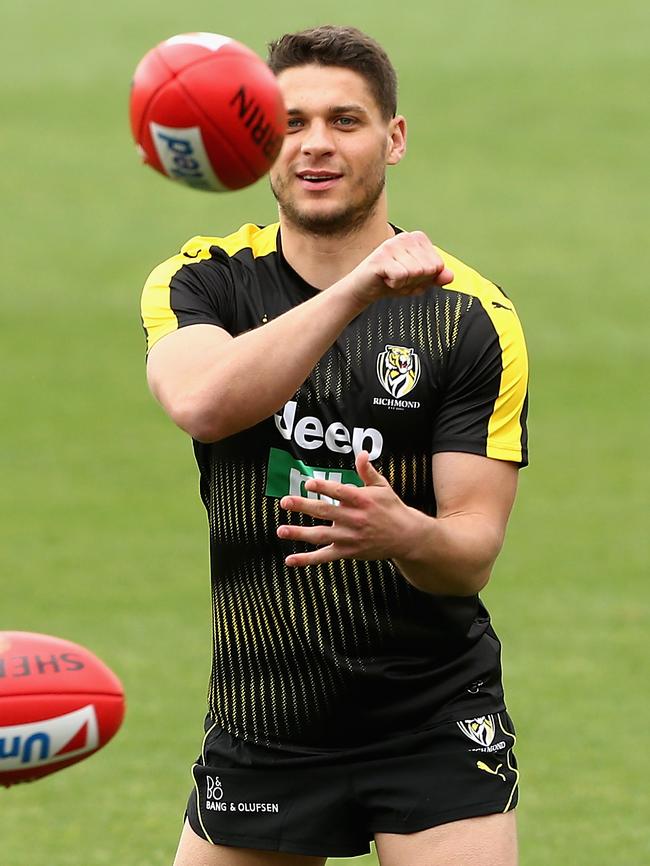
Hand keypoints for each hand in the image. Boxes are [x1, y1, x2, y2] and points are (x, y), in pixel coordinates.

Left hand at [277, 451, 413, 566]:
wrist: (406, 537)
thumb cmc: (392, 509)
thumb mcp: (383, 487)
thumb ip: (367, 471)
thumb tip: (361, 453)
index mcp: (362, 500)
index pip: (339, 492)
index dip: (323, 487)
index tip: (308, 483)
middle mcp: (354, 518)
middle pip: (325, 511)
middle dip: (303, 506)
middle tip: (285, 502)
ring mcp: (349, 537)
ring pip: (321, 535)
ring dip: (299, 533)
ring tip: (281, 530)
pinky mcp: (348, 551)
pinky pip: (324, 556)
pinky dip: (307, 560)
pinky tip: (290, 560)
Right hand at [343, 230, 453, 305]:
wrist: (365, 289)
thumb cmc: (392, 281)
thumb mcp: (419, 282)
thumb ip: (436, 278)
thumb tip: (450, 276)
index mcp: (418, 239)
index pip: (438, 265)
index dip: (425, 278)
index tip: (409, 275)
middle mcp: (406, 237)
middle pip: (428, 269)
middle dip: (415, 281)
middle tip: (399, 277)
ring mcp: (392, 244)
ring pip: (416, 273)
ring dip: (404, 283)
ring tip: (391, 277)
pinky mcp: (381, 256)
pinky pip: (401, 276)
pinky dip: (394, 284)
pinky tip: (385, 279)